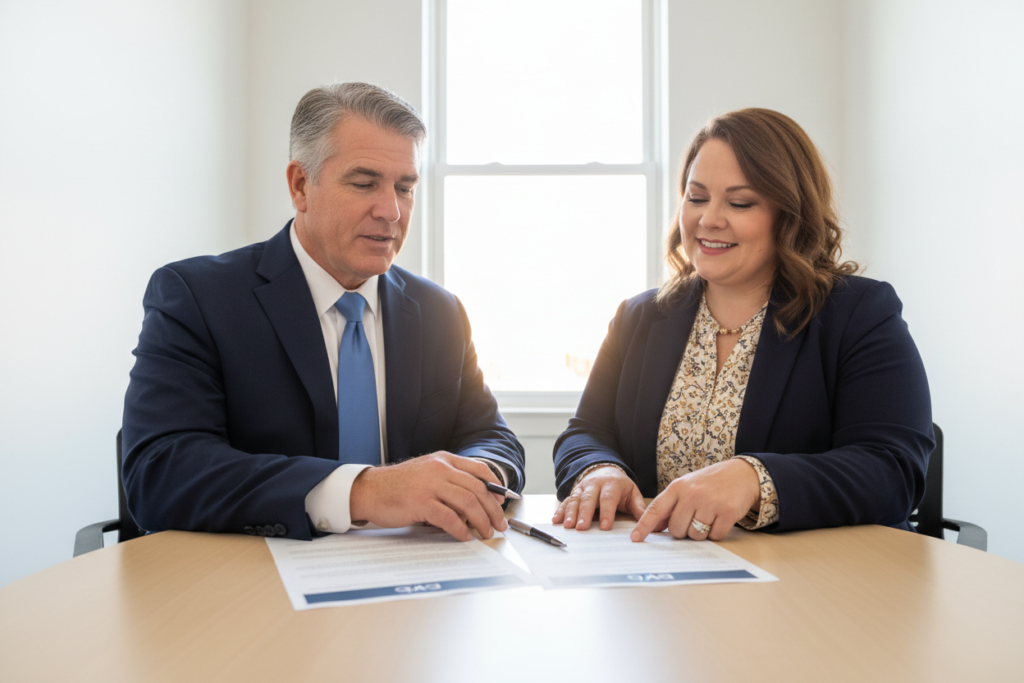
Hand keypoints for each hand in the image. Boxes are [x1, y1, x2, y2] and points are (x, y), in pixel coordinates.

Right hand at [349, 452, 508, 540]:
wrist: (369, 490)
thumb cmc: (398, 486)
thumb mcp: (427, 474)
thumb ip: (449, 482)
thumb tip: (476, 503)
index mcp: (443, 460)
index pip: (479, 469)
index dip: (495, 486)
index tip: (502, 502)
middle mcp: (439, 469)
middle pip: (477, 489)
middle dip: (492, 510)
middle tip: (499, 524)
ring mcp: (430, 484)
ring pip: (467, 502)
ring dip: (481, 521)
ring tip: (485, 532)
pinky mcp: (420, 502)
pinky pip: (449, 517)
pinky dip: (460, 529)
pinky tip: (464, 537)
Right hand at [552, 465, 645, 530]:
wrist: (605, 470)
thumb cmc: (620, 486)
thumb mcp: (632, 493)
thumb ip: (639, 508)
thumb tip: (651, 523)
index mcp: (612, 484)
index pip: (609, 498)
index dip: (607, 512)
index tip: (606, 527)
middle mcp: (595, 485)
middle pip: (589, 499)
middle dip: (584, 514)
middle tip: (582, 528)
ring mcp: (582, 488)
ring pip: (575, 500)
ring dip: (570, 513)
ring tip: (568, 526)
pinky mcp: (574, 493)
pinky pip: (566, 501)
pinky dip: (560, 510)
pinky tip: (556, 520)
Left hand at [630, 459, 759, 541]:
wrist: (742, 474)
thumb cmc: (710, 483)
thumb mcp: (687, 487)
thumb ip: (671, 505)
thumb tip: (656, 527)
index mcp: (678, 487)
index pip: (655, 509)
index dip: (644, 526)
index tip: (635, 538)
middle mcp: (692, 494)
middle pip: (676, 529)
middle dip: (683, 531)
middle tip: (694, 519)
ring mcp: (710, 503)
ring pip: (695, 535)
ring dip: (701, 532)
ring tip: (708, 516)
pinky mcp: (727, 512)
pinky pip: (715, 535)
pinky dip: (717, 532)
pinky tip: (720, 518)